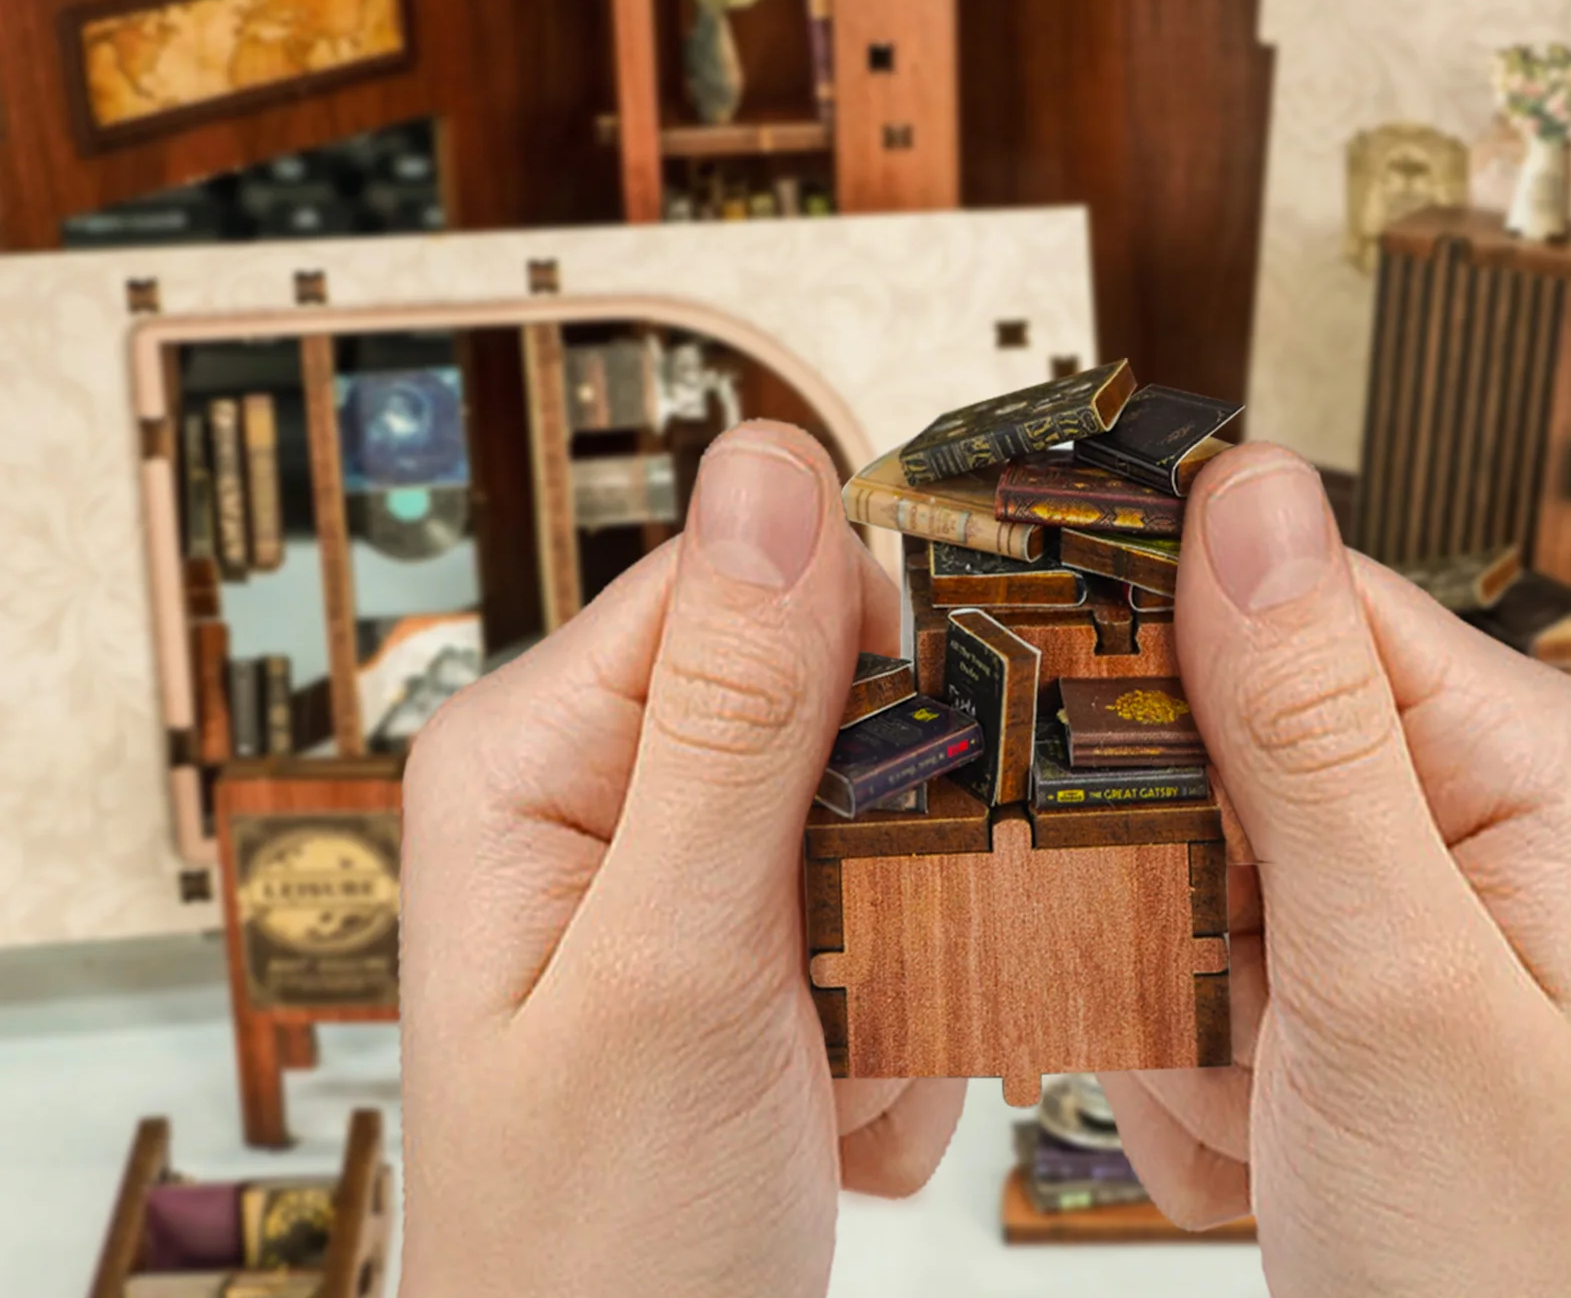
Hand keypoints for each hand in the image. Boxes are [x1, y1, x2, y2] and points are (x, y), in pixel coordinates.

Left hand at [399, 423, 965, 1297]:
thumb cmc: (594, 1250)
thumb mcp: (673, 964)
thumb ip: (735, 714)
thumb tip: (774, 469)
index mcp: (534, 751)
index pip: (739, 583)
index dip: (855, 664)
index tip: (918, 778)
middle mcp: (600, 788)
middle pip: (830, 698)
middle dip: (887, 848)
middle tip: (860, 973)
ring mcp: (680, 871)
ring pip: (885, 812)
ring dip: (905, 949)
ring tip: (839, 1068)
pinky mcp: (748, 942)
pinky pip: (889, 903)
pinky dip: (902, 1011)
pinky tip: (836, 1104)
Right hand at [1099, 445, 1570, 1297]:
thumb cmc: (1507, 1248)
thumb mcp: (1395, 976)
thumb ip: (1310, 732)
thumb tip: (1245, 491)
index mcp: (1510, 747)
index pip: (1294, 596)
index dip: (1161, 640)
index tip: (1050, 706)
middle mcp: (1442, 786)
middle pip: (1207, 719)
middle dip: (1162, 872)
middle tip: (1196, 989)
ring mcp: (1363, 876)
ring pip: (1159, 839)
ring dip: (1161, 981)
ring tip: (1243, 1091)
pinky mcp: (1302, 954)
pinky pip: (1162, 933)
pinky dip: (1166, 1043)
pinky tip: (1247, 1130)